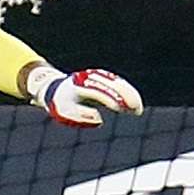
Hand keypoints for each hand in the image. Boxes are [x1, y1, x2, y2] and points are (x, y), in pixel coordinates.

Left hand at [27, 67, 144, 127]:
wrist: (55, 87)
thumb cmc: (62, 104)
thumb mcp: (66, 113)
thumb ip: (81, 117)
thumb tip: (99, 119)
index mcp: (79, 86)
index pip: (99, 92)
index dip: (112, 100)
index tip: (123, 110)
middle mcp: (89, 78)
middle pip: (111, 84)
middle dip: (125, 96)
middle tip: (136, 110)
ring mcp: (96, 76)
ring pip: (116, 82)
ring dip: (129, 94)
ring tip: (138, 108)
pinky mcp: (101, 77)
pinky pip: (117, 82)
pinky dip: (126, 91)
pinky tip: (134, 101)